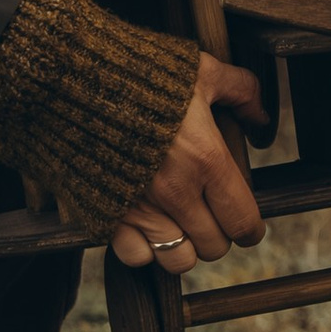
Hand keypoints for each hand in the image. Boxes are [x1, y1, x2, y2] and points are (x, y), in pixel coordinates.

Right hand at [111, 54, 270, 276]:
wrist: (69, 77)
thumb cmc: (140, 71)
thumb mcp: (202, 70)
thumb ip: (242, 92)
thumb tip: (262, 122)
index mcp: (207, 159)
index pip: (244, 222)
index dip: (251, 228)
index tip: (246, 222)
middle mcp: (176, 192)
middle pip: (214, 247)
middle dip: (218, 234)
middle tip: (209, 214)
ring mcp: (139, 208)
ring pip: (179, 261)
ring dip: (184, 247)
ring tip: (179, 225)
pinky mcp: (105, 214)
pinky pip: (135, 258)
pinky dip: (143, 249)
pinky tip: (144, 226)